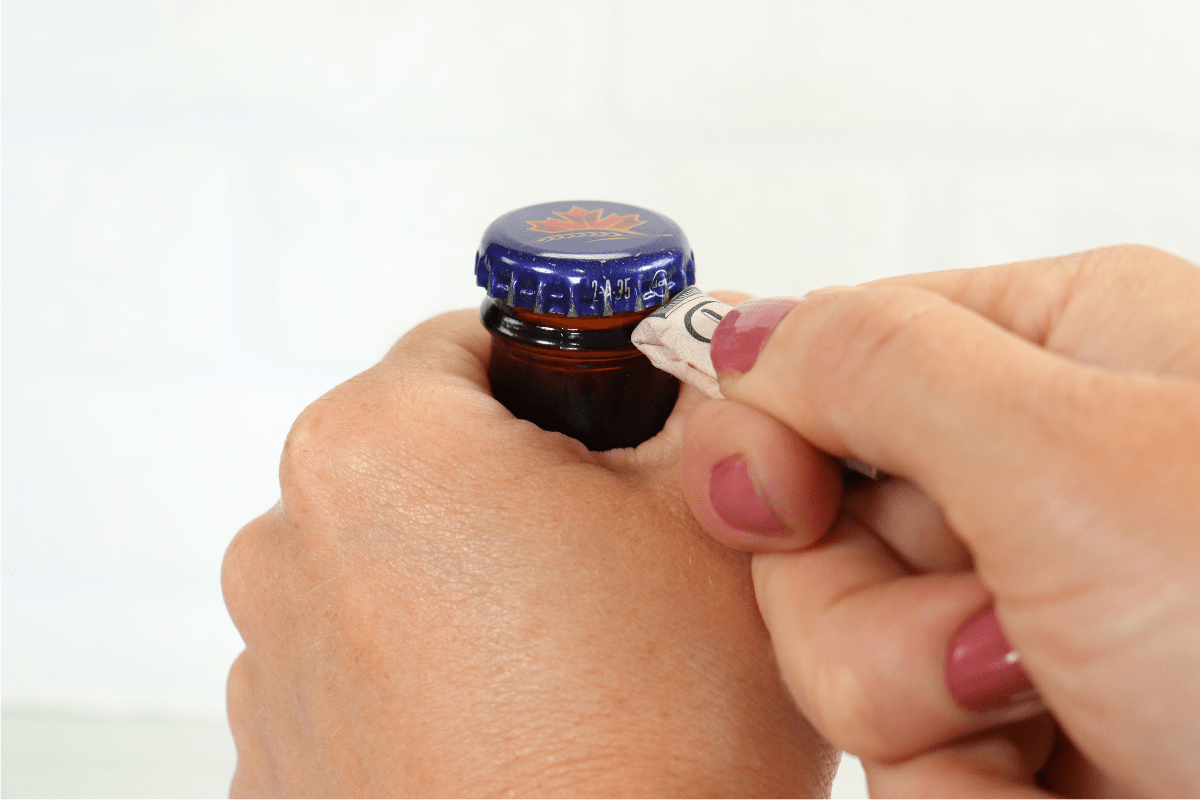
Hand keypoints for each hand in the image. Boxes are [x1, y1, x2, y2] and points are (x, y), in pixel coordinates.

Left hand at [222, 305, 834, 796]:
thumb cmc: (656, 743)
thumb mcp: (717, 518)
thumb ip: (700, 396)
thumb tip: (697, 353)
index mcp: (375, 446)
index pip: (471, 340)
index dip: (566, 371)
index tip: (614, 420)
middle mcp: (287, 547)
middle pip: (429, 458)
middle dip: (521, 486)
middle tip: (616, 554)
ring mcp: (272, 664)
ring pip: (397, 567)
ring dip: (473, 586)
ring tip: (573, 661)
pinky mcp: (281, 762)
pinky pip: (365, 668)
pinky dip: (430, 675)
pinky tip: (516, 725)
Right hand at [680, 245, 1199, 795]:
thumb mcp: (1074, 462)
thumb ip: (877, 366)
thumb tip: (742, 331)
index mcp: (1060, 352)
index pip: (828, 355)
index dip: (770, 431)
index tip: (771, 503)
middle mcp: (1039, 471)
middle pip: (819, 514)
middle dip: (872, 603)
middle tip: (1003, 641)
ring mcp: (1025, 604)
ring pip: (841, 641)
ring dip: (921, 705)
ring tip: (1052, 719)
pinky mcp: (1020, 723)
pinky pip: (895, 745)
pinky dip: (959, 782)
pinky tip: (1054, 782)